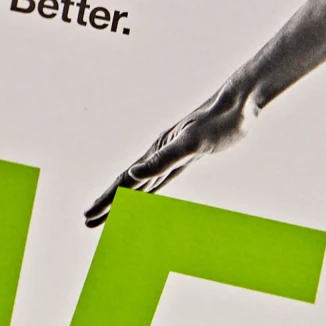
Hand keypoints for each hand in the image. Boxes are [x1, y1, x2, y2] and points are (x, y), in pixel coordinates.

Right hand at [86, 82, 253, 226]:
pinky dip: (148, 189)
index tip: (88, 216)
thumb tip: (132, 173)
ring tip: (107, 212)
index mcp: (157, 151)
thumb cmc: (219, 122)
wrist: (238, 105)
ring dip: (124, 198)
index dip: (107, 201)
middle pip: (127, 183)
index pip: (126, 182)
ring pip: (142, 183)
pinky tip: (145, 194)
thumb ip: (163, 159)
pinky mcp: (187, 156)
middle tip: (87, 220)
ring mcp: (172, 154)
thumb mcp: (192, 143)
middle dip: (107, 203)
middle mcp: (160, 153)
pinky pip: (161, 179)